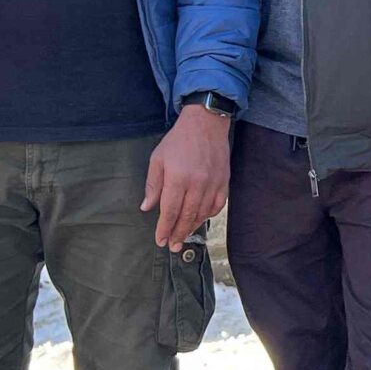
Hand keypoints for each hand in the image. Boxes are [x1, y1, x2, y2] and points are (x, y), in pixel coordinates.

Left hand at [142, 104, 230, 251]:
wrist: (206, 123)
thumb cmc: (178, 140)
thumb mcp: (158, 159)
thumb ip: (153, 185)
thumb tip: (146, 207)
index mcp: (177, 178)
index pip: (170, 211)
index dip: (164, 228)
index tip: (160, 240)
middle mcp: (197, 184)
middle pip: (187, 217)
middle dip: (177, 234)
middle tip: (172, 246)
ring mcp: (213, 184)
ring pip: (202, 214)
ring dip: (192, 228)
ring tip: (183, 238)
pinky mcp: (223, 182)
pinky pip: (217, 206)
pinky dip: (208, 216)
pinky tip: (200, 220)